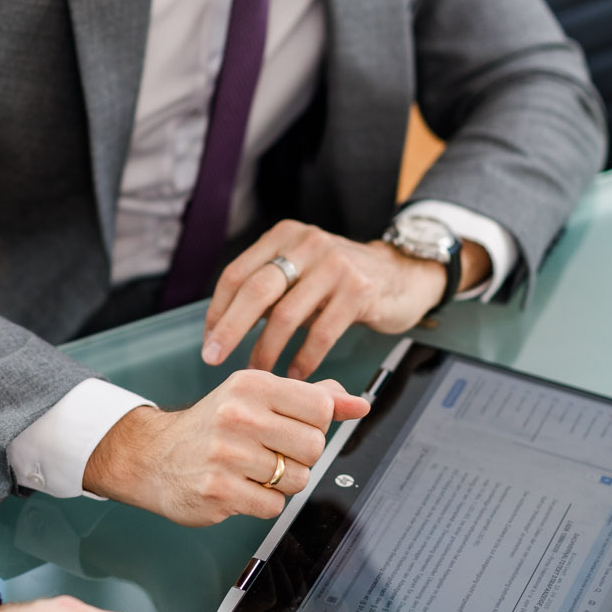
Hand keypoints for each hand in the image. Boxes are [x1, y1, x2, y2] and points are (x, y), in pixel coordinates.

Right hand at [81, 370, 368, 526]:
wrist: (153, 456)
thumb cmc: (213, 426)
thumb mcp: (257, 398)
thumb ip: (312, 398)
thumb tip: (360, 403)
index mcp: (252, 385)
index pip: (321, 406)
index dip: (314, 425)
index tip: (289, 428)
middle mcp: (239, 414)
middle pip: (314, 446)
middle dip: (300, 457)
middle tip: (271, 454)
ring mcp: (227, 453)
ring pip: (296, 480)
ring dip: (282, 483)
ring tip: (252, 471)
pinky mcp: (218, 490)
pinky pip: (272, 507)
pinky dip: (262, 503)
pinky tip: (239, 488)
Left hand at [202, 220, 491, 378]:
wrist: (402, 275)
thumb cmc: (340, 281)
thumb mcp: (301, 271)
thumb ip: (268, 288)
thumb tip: (222, 324)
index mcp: (284, 237)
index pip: (237, 274)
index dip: (218, 311)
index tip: (209, 341)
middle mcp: (307, 244)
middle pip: (255, 290)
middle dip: (230, 329)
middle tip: (214, 359)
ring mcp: (335, 265)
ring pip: (286, 315)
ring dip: (268, 350)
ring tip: (261, 374)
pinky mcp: (359, 290)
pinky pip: (321, 332)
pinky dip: (305, 358)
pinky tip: (296, 375)